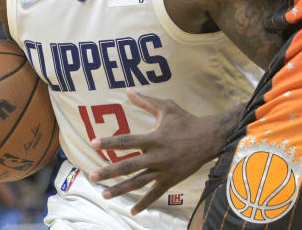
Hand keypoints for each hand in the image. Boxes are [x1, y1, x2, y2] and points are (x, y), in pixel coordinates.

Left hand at [88, 90, 227, 214]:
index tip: (93, 143)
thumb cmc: (186, 120)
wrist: (209, 138)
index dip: (110, 142)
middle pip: (129, 166)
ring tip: (104, 195)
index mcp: (154, 138)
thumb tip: (128, 91)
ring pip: (139, 182)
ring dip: (120, 189)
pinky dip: (144, 203)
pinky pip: (155, 193)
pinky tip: (132, 211)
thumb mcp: (167, 107)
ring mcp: (164, 170)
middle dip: (109, 172)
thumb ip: (146, 102)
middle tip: (92, 176)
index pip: (128, 141)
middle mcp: (157, 156)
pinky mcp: (171, 180)